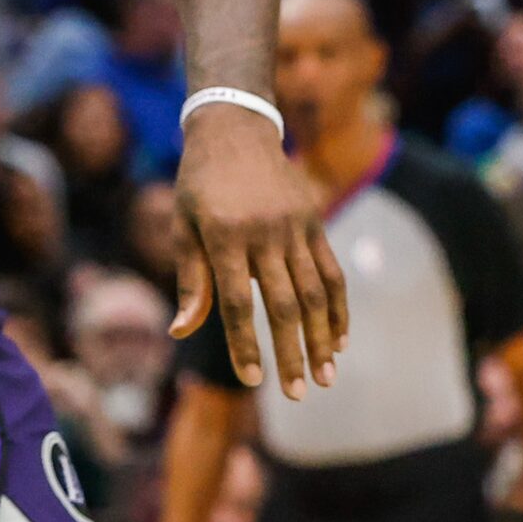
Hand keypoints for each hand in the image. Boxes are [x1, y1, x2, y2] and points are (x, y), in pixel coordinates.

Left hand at [171, 103, 346, 399]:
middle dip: (291, 352)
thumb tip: (181, 331)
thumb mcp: (182, 226)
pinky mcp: (314, 222)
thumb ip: (190, 281)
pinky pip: (332, 271)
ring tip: (327, 376)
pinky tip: (341, 339)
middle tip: (299, 393)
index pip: (235, 302)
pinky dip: (339, 308)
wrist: (234, 128)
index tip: (253, 379)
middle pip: (282, 304)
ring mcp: (294, 227)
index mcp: (222, 236)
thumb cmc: (198, 184)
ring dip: (323, 338)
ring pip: (315, 293)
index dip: (244, 343)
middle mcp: (263, 234)